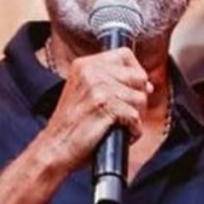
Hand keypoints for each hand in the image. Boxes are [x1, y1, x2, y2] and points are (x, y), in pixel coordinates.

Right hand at [37, 47, 150, 170]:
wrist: (55, 148)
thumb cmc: (73, 126)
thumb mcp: (86, 92)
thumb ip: (113, 81)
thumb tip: (148, 84)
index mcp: (85, 64)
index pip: (125, 55)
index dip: (136, 72)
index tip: (134, 88)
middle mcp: (91, 71)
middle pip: (139, 76)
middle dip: (138, 98)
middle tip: (122, 113)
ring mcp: (98, 87)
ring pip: (140, 98)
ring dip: (135, 116)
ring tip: (116, 124)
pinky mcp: (105, 106)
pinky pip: (136, 117)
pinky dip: (132, 131)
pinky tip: (117, 134)